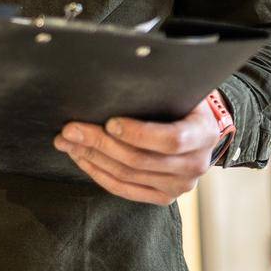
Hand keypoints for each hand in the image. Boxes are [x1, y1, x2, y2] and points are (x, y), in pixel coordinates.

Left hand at [54, 94, 222, 204]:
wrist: (197, 130)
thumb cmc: (181, 103)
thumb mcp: (179, 90)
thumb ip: (157, 87)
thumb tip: (116, 73)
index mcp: (203, 134)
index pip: (171, 139)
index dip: (138, 133)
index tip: (110, 122)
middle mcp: (195, 164)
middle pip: (140, 159)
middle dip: (100, 143)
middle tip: (71, 129)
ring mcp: (180, 185)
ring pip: (128, 175)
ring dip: (92, 157)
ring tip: (67, 142)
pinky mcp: (163, 196)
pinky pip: (124, 189)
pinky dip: (98, 173)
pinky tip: (81, 158)